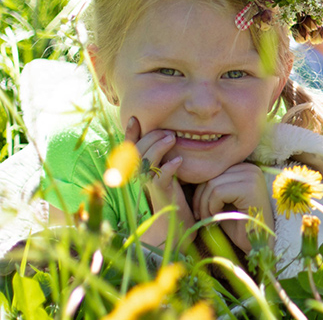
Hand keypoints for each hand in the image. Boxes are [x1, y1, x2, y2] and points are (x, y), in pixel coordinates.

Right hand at [126, 117, 193, 247]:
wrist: (177, 218)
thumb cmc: (173, 190)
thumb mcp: (165, 168)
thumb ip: (161, 153)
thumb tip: (167, 132)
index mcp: (139, 168)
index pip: (130, 148)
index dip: (130, 133)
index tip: (134, 118)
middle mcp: (139, 176)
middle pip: (137, 151)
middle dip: (151, 137)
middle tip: (169, 132)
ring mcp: (149, 185)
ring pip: (146, 162)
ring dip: (159, 147)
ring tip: (173, 139)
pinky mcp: (162, 193)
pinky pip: (161, 178)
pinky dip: (169, 167)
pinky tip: (179, 160)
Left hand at [192, 163, 273, 253]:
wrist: (257, 244)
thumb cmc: (238, 225)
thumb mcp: (223, 202)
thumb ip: (212, 188)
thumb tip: (187, 179)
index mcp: (245, 169)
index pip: (213, 172)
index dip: (201, 191)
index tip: (200, 210)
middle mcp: (251, 169)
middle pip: (211, 177)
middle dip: (200, 199)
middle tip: (201, 217)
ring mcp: (252, 177)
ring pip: (212, 184)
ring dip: (205, 205)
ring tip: (209, 220)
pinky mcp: (249, 188)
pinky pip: (218, 192)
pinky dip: (212, 207)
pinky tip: (218, 218)